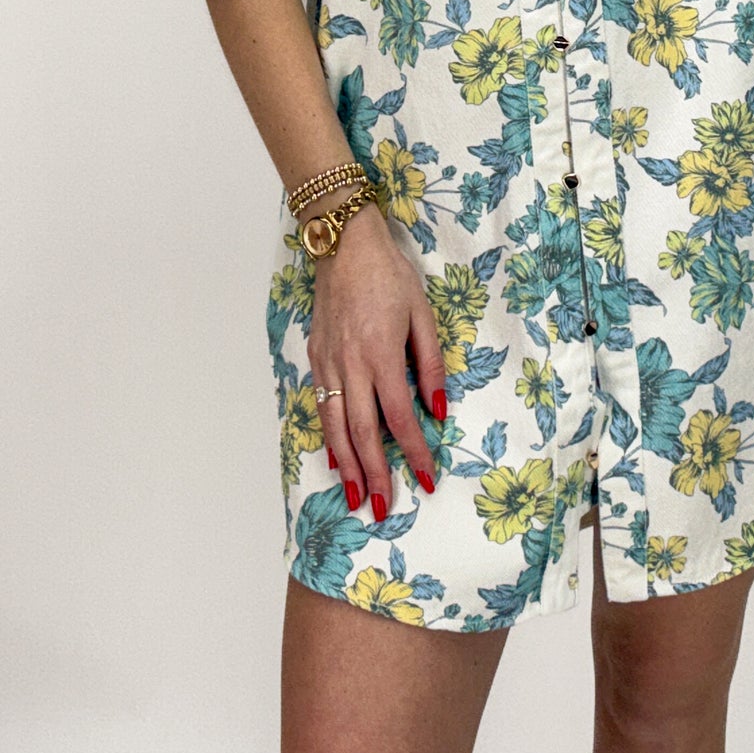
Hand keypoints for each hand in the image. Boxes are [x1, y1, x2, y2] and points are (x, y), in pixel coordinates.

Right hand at [307, 200, 447, 520]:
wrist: (344, 243)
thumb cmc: (390, 274)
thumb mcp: (423, 313)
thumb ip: (430, 363)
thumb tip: (438, 409)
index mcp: (381, 355)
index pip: (400, 417)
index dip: (414, 451)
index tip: (426, 479)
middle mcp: (351, 365)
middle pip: (363, 432)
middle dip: (374, 474)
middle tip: (383, 509)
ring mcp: (328, 362)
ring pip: (335, 425)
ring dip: (346, 465)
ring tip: (355, 497)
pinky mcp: (316, 355)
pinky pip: (321, 405)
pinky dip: (328, 436)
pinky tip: (336, 455)